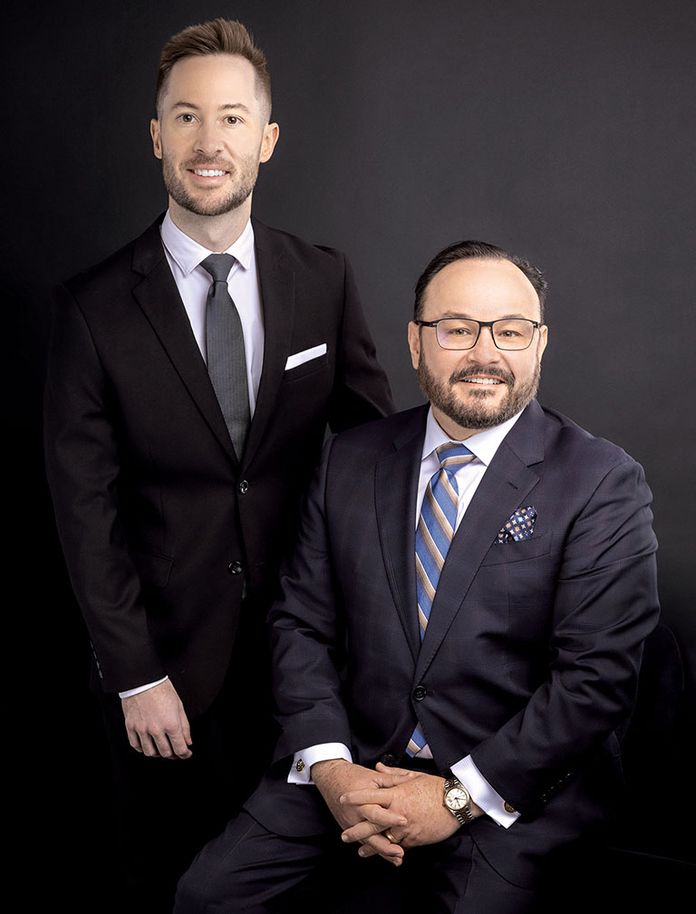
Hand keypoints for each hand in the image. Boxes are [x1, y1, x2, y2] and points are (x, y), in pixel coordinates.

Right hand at [121, 679, 191, 758]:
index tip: (186, 753)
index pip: (180, 748)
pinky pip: (135, 745)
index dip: (185, 754)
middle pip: (165, 753)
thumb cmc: (161, 689)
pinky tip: (147, 745)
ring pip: (150, 753)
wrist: (142, 680)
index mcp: (171, 724)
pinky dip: (142, 749)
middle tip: (175, 751)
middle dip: (173, 755)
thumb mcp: (179, 706)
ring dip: (158, 754)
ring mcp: (142, 729)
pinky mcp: (131, 727)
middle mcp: (156, 729)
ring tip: (161, 749)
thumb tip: (187, 741)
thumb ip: (184, 726)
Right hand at [312, 759, 413, 864]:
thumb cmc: (353, 776)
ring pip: (367, 841)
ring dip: (382, 852)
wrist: (330, 778)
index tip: (404, 822)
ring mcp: (351, 824)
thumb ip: (393, 779)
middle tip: (400, 852)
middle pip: (370, 833)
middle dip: (385, 844)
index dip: (390, 818)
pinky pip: (364, 842)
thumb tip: (411, 779)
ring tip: (397, 859)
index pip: (376, 812)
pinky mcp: (349, 828)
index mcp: (361, 800)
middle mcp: (355, 815)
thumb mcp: (374, 776)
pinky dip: (376, 850)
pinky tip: (388, 857)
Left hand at [340, 763, 480, 851]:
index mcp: (397, 794)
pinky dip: (392, 849)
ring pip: (385, 839)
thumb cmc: (434, 787)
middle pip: (372, 823)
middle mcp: (399, 812)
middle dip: (357, 830)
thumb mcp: (413, 777)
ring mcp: (407, 827)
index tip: (343, 799)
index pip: (371, 795)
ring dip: (372, 846)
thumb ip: (392, 774)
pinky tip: (385, 853)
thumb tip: (378, 767)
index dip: (356, 797)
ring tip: (361, 850)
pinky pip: (400, 845)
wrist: (456, 803)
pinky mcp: (415, 839)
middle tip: (344, 835)